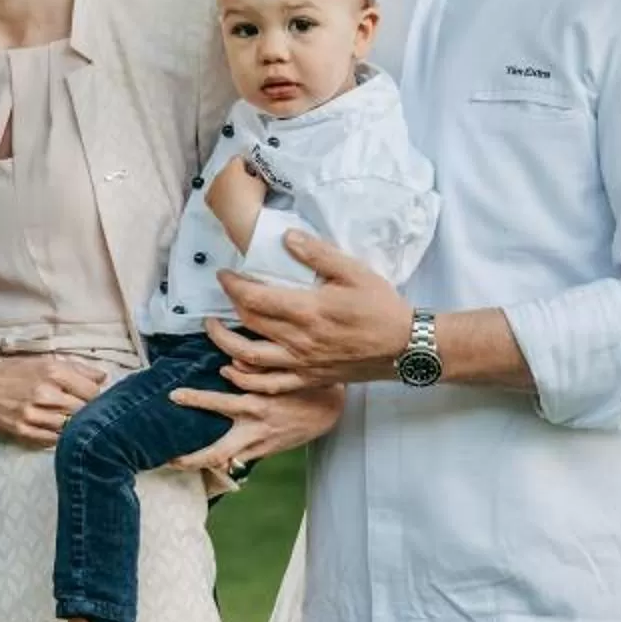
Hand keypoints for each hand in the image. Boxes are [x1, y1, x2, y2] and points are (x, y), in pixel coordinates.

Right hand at [0, 353, 112, 446]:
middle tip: (80, 408)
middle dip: (86, 411)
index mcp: (52, 371)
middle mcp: (45, 393)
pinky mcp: (23, 432)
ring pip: (71, 427)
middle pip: (84, 411)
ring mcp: (34, 415)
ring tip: (67, 418)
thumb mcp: (43, 360)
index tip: (88, 395)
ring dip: (73, 425)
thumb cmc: (11, 371)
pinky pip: (54, 439)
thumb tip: (103, 377)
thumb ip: (76, 368)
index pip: (92, 391)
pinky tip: (55, 428)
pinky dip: (59, 435)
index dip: (94, 394)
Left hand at [167, 380, 346, 475]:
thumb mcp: (281, 373)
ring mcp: (260, 444)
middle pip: (218, 450)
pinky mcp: (267, 451)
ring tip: (175, 463)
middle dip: (192, 457)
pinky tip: (204, 463)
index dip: (195, 400)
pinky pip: (240, 460)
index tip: (173, 395)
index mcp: (257, 404)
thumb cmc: (301, 384)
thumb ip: (255, 370)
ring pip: (226, 460)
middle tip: (169, 458)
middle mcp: (255, 429)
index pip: (220, 403)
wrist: (330, 408)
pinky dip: (223, 462)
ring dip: (201, 464)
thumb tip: (229, 366)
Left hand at [204, 157, 267, 248]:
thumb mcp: (262, 182)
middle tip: (249, 183)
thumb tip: (255, 174)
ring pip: (221, 181)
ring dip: (229, 185)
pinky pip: (217, 193)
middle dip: (238, 174)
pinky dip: (223, 196)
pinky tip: (232, 203)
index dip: (249, 164)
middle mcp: (218, 175)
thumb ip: (258, 174)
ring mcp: (212, 188)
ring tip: (241, 195)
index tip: (255, 172)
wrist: (242, 221)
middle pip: (229, 170)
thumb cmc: (254, 199)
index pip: (239, 159)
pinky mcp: (209, 201)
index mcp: (231, 167)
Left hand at [214, 231, 412, 389]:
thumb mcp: (354, 272)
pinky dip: (247, 378)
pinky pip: (270, 384)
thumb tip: (287, 237)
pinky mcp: (309, 379)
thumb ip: (318, 254)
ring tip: (214, 329)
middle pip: (248, 323)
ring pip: (250, 357)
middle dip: (227, 306)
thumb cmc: (382, 307)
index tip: (223, 274)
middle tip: (223, 292)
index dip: (232, 285)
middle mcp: (298, 339)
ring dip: (225, 343)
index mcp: (307, 310)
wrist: (406, 347)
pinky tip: (235, 368)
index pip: (254, 298)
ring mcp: (302, 363)